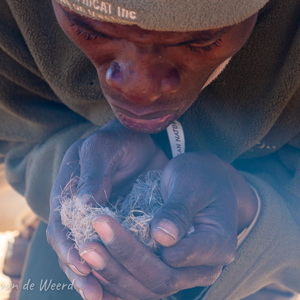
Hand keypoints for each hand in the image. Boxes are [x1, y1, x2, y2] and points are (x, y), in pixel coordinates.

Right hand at [46, 119, 167, 299]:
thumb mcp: (103, 149)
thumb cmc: (119, 141)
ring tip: (105, 297)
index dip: (69, 246)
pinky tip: (122, 286)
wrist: (140, 139)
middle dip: (79, 269)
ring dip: (96, 275)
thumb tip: (84, 205)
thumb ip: (94, 173)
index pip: (62, 223)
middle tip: (94, 291)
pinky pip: (112, 248)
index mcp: (68, 191)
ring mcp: (98, 218)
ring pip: (90, 251)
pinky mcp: (117, 223)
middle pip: (71, 245)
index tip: (83, 264)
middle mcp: (79, 209)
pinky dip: (115, 267)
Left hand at [80, 152, 257, 298]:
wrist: (210, 183)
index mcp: (216, 244)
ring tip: (86, 253)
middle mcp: (204, 267)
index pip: (175, 258)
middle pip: (160, 279)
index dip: (137, 249)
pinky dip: (119, 284)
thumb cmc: (201, 177)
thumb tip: (162, 238)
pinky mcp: (171, 269)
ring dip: (114, 274)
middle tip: (88, 244)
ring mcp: (187, 272)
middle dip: (121, 261)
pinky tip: (95, 277)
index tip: (106, 226)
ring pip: (147, 289)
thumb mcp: (191, 184)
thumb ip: (178, 210)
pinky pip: (143, 286)